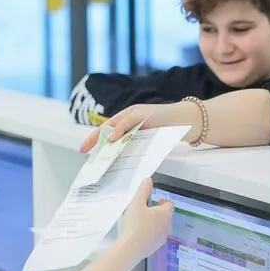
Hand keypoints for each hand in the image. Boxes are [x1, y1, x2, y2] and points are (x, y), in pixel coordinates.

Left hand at [79, 102, 201, 153]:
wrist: (186, 119)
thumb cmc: (167, 130)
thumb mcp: (147, 140)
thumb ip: (134, 144)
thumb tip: (120, 157)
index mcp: (128, 122)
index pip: (108, 131)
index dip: (95, 139)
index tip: (84, 151)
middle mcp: (129, 116)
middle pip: (107, 127)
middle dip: (94, 138)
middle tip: (84, 150)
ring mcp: (136, 113)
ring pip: (114, 123)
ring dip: (104, 135)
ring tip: (95, 147)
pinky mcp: (144, 113)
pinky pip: (128, 121)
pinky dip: (119, 129)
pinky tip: (113, 139)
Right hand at [120, 178, 173, 259]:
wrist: (131, 248)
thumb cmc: (135, 224)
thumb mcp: (137, 203)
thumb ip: (143, 190)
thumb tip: (148, 180)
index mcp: (165, 214)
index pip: (169, 205)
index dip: (162, 202)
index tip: (153, 202)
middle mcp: (167, 226)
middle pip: (166, 216)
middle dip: (157, 212)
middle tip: (144, 211)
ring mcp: (162, 238)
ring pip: (161, 227)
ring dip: (154, 224)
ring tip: (140, 222)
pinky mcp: (156, 247)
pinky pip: (155, 237)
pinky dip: (150, 234)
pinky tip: (138, 234)